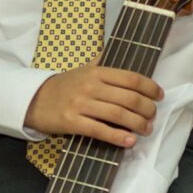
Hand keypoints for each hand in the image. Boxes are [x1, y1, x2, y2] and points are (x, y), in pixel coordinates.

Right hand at [24, 63, 162, 149]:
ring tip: (146, 130)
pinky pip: (100, 130)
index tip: (159, 95)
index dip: (149, 87)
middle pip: (128, 98)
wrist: (34, 99)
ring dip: (137, 124)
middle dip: (146, 109)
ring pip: (118, 114)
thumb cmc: (63, 86)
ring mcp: (81, 104)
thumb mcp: (83, 69)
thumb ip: (102, 62)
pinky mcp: (72, 122)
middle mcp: (90, 86)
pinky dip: (118, 137)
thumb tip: (119, 51)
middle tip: (153, 116)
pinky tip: (129, 141)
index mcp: (96, 72)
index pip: (130, 78)